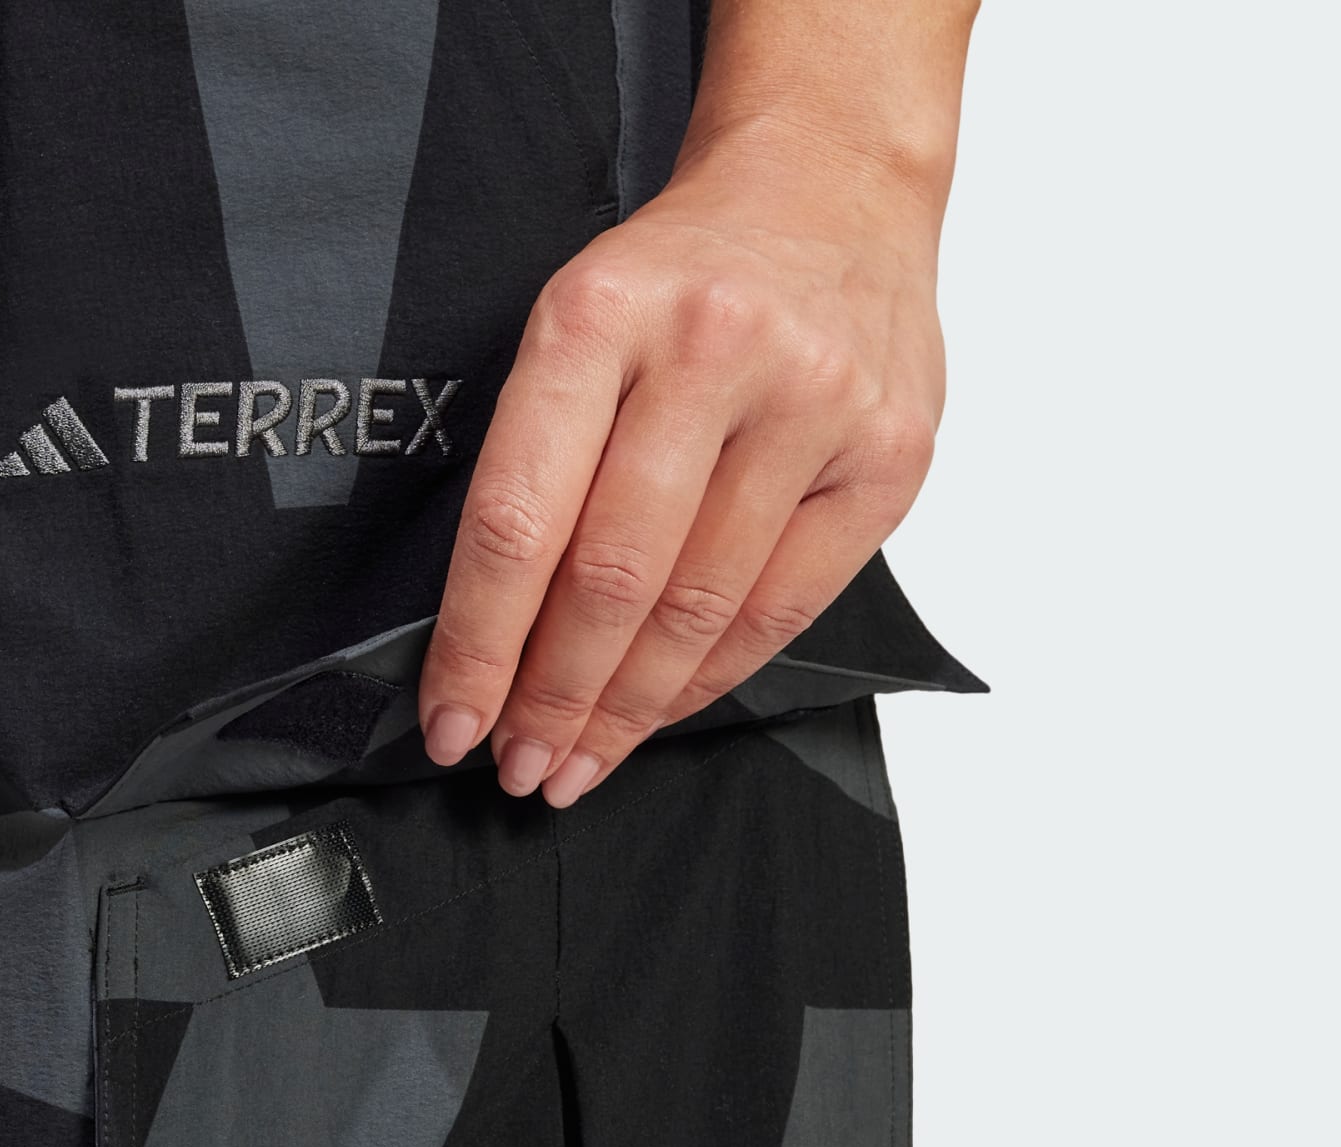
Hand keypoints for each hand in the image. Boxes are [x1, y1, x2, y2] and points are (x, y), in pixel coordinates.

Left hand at [417, 122, 948, 805]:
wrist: (830, 186)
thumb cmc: (681, 277)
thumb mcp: (577, 322)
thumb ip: (535, 462)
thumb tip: (490, 639)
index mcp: (597, 314)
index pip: (518, 521)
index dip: (479, 645)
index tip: (453, 722)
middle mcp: (710, 352)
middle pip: (612, 579)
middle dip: (553, 698)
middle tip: (521, 766)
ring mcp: (812, 403)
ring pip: (699, 608)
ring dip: (627, 709)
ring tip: (580, 762)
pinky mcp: (886, 454)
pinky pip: (781, 608)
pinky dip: (709, 678)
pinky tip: (659, 712)